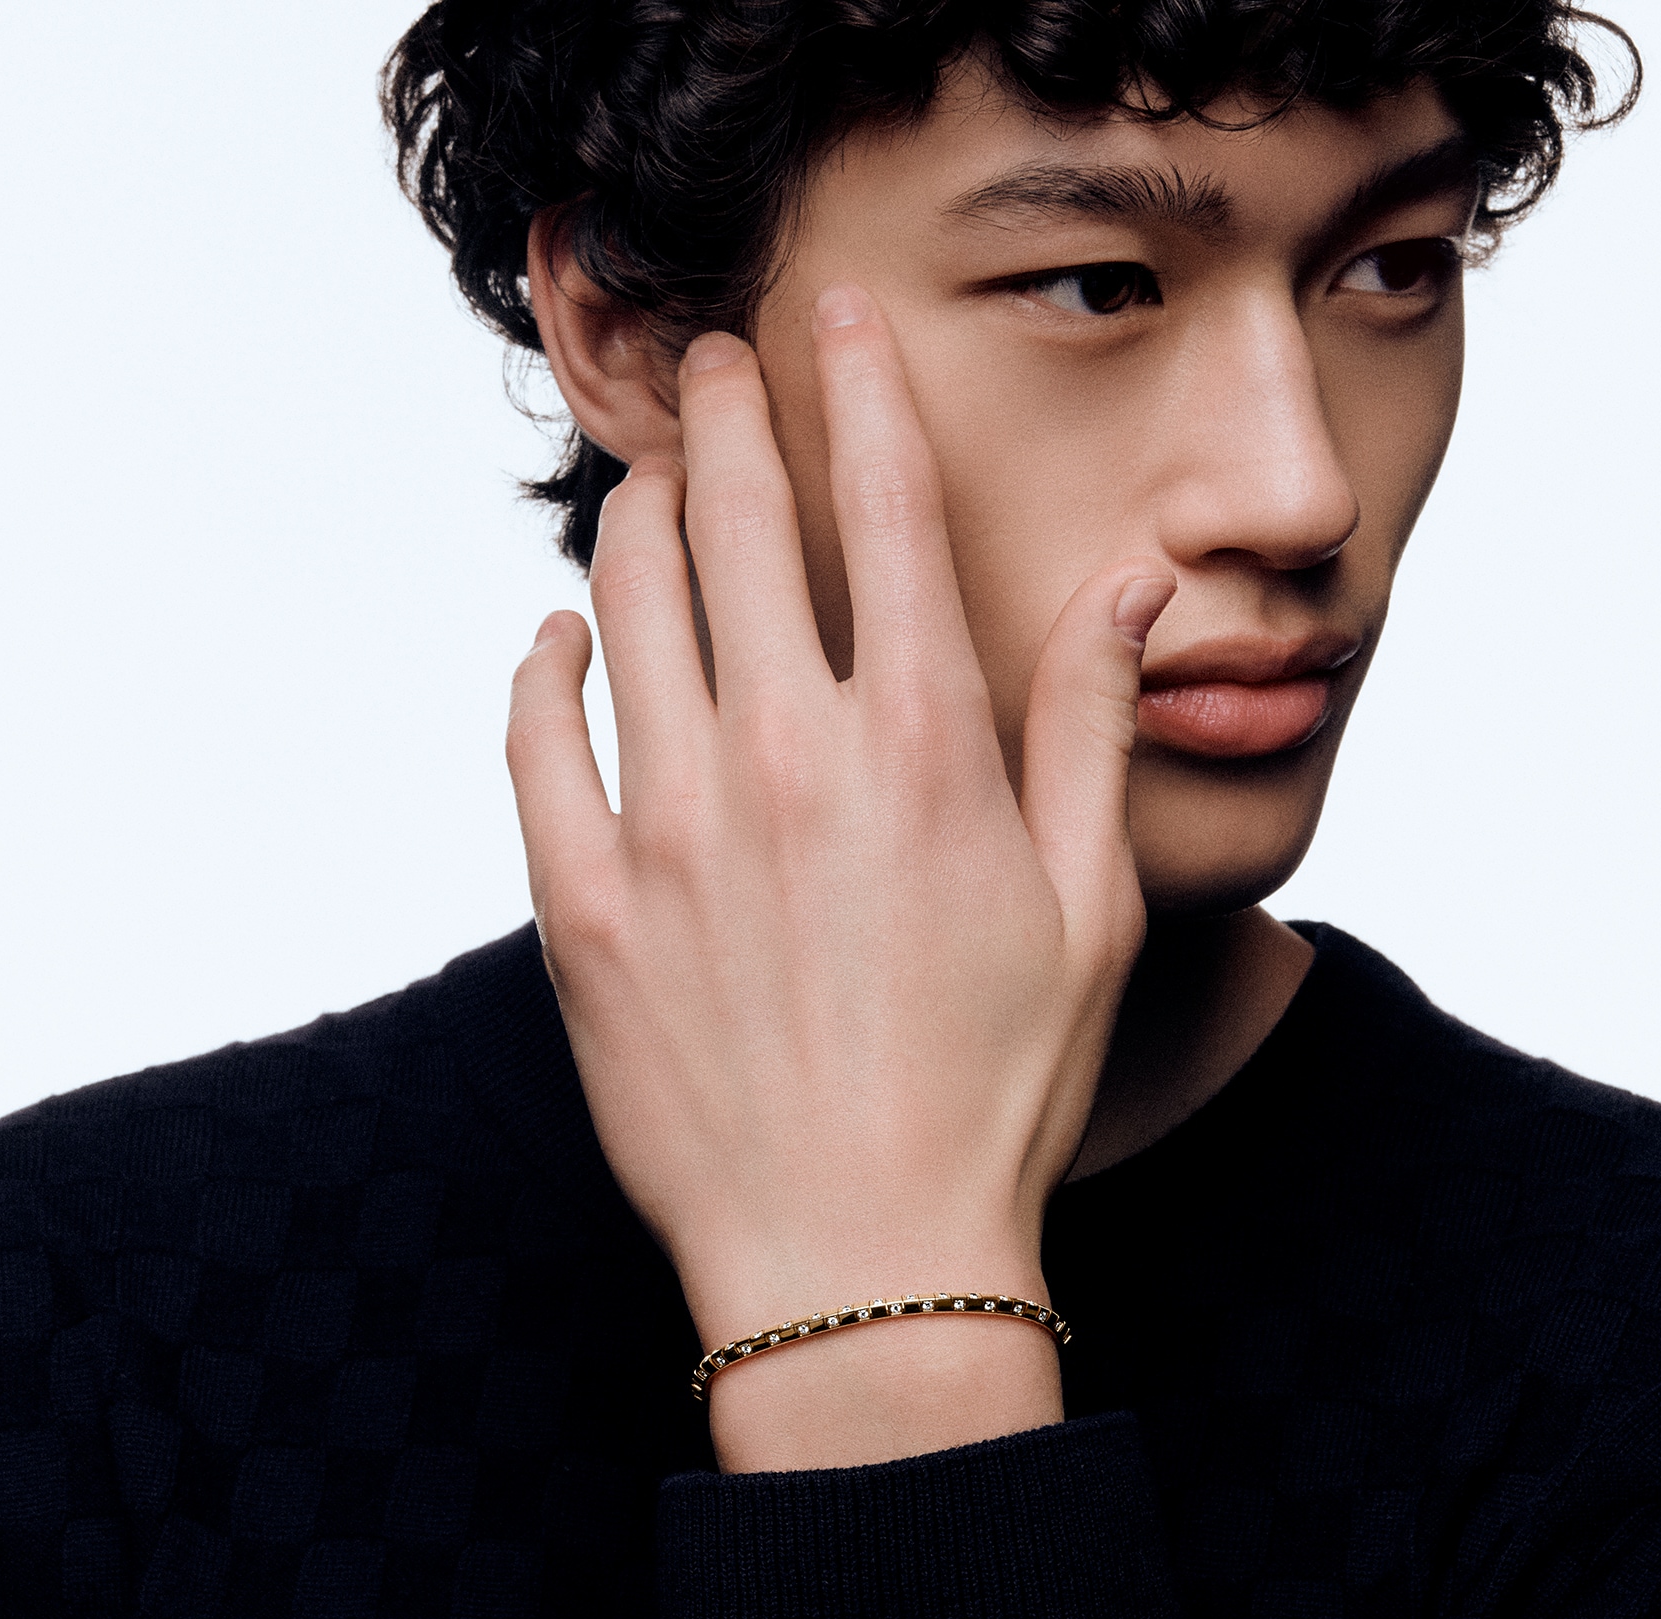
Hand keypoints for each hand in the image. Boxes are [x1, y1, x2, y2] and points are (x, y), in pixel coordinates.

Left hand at [508, 284, 1169, 1470]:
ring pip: (627, 606)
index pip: (883, 507)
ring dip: (636, 518)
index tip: (835, 316)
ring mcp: (668, 830)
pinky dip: (542, 667)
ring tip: (647, 482)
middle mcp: (787, 759)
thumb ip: (1088, 725)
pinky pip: (534, 742)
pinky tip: (555, 639)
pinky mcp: (582, 910)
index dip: (859, 387)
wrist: (858, 1260)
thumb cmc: (992, 1095)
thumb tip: (1125, 583)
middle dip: (726, 414)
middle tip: (711, 363)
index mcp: (922, 749)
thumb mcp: (1086, 909)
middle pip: (741, 523)